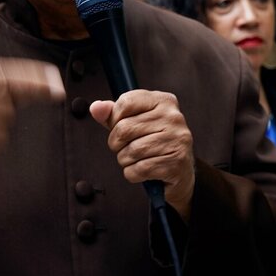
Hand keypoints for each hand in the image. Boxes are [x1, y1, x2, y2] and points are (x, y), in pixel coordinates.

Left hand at [89, 90, 194, 220]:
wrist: (180, 172)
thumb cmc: (154, 143)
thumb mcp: (134, 122)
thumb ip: (112, 114)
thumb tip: (95, 108)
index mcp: (164, 101)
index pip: (125, 102)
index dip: (114, 119)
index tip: (119, 127)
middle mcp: (174, 117)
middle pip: (124, 129)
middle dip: (116, 144)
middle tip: (124, 148)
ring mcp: (178, 140)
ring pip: (131, 151)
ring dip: (124, 160)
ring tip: (135, 160)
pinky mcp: (177, 163)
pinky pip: (139, 169)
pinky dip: (133, 174)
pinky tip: (142, 171)